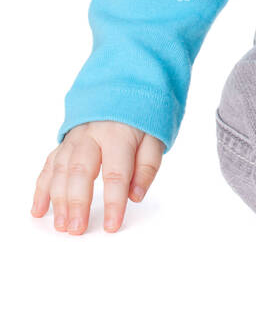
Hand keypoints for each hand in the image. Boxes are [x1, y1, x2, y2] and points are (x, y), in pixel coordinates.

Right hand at [31, 121, 163, 234]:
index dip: (113, 201)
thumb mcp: (155, 137)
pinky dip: (42, 189)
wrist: (123, 90)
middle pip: (81, 170)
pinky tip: (39, 209)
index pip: (116, 172)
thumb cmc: (140, 120)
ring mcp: (74, 138)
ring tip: (61, 225)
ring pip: (61, 169)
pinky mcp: (64, 144)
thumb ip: (147, 166)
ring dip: (58, 199)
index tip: (112, 225)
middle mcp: (92, 135)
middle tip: (77, 228)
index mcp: (119, 134)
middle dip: (78, 202)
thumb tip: (135, 196)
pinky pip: (49, 166)